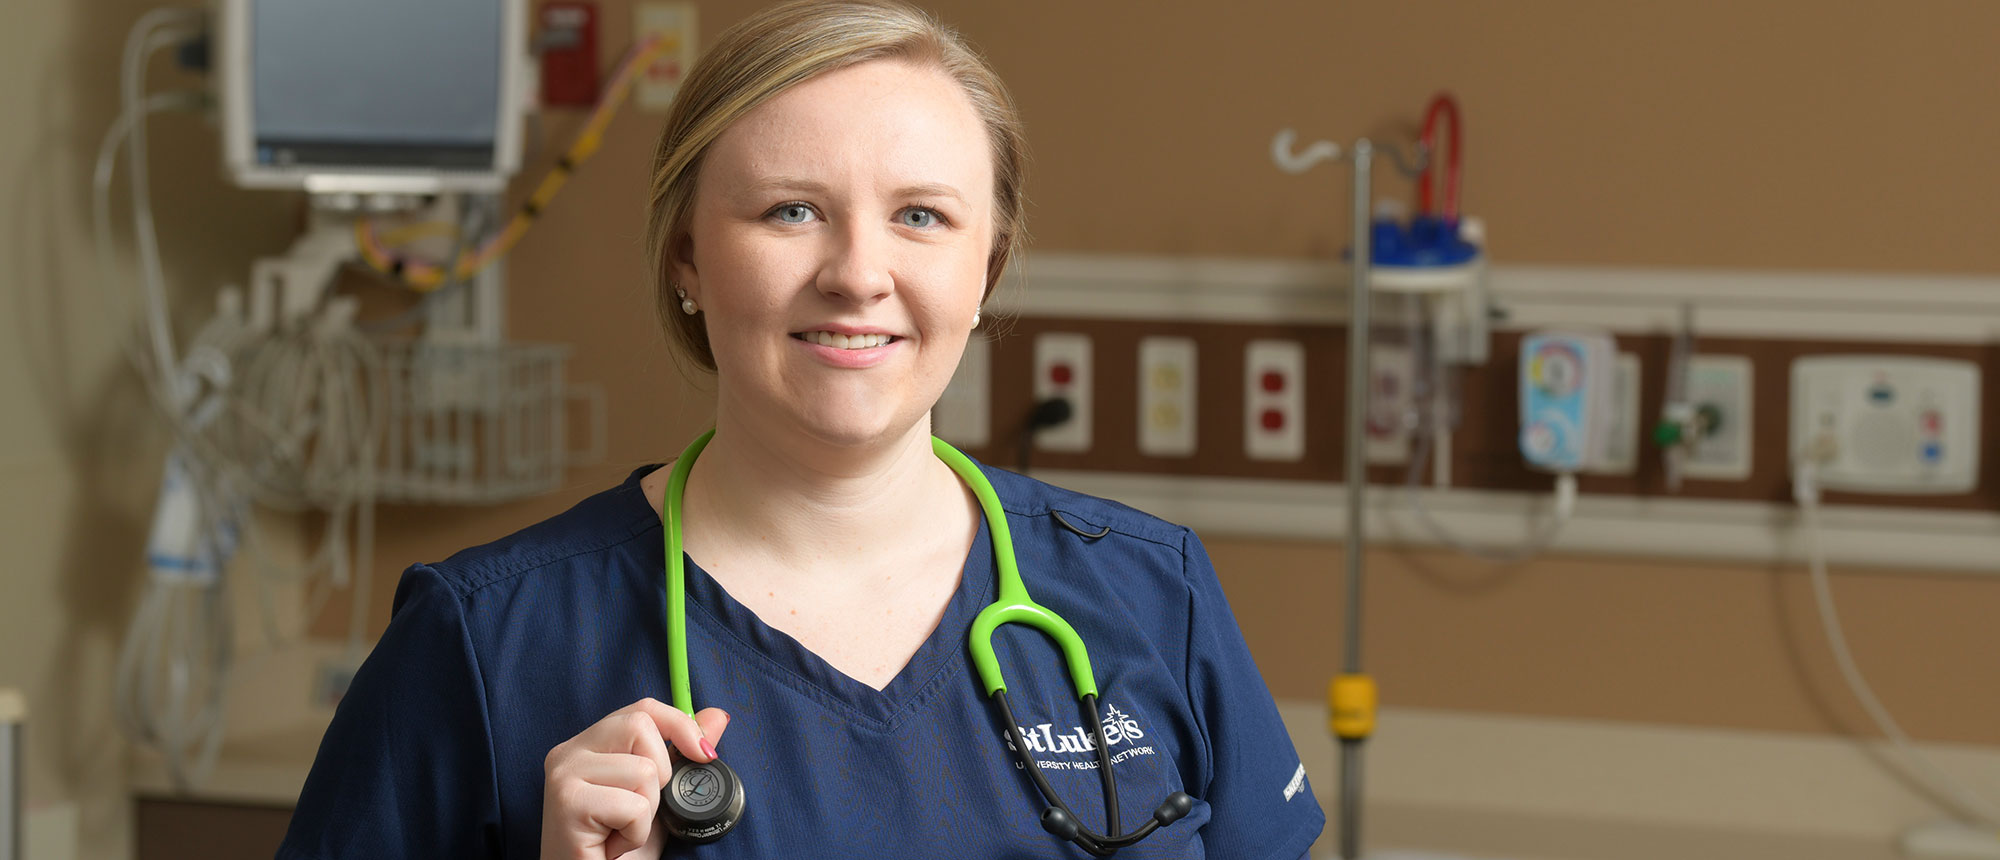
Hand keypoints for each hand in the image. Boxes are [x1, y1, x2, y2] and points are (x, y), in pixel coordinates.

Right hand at [541, 698, 730, 859]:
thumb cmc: (619, 847)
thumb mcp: (659, 797)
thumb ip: (682, 755)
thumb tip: (716, 716)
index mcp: (589, 745)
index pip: (642, 710)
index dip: (680, 725)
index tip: (704, 755)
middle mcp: (569, 752)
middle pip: (640, 725)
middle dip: (662, 773)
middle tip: (641, 809)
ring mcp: (563, 775)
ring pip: (644, 770)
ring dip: (647, 812)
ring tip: (621, 831)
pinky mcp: (568, 802)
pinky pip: (634, 806)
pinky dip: (635, 833)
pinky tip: (612, 846)